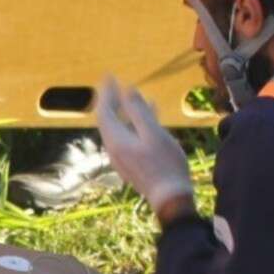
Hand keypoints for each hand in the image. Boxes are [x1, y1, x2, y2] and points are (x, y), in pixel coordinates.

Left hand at [96, 76, 193, 221]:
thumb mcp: (154, 134)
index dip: (105, 92)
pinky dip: (134, 124)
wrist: (170, 198)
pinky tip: (150, 117)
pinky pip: (128, 138)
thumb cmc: (165, 164)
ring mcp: (121, 158)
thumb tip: (127, 90)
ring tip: (136, 97)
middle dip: (112, 100)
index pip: (104, 111)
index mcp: (116, 140)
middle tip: (115, 84)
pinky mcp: (131, 164)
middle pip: (107, 120)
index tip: (109, 76)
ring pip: (119, 129)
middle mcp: (114, 149)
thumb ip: (139, 111)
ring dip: (125, 112)